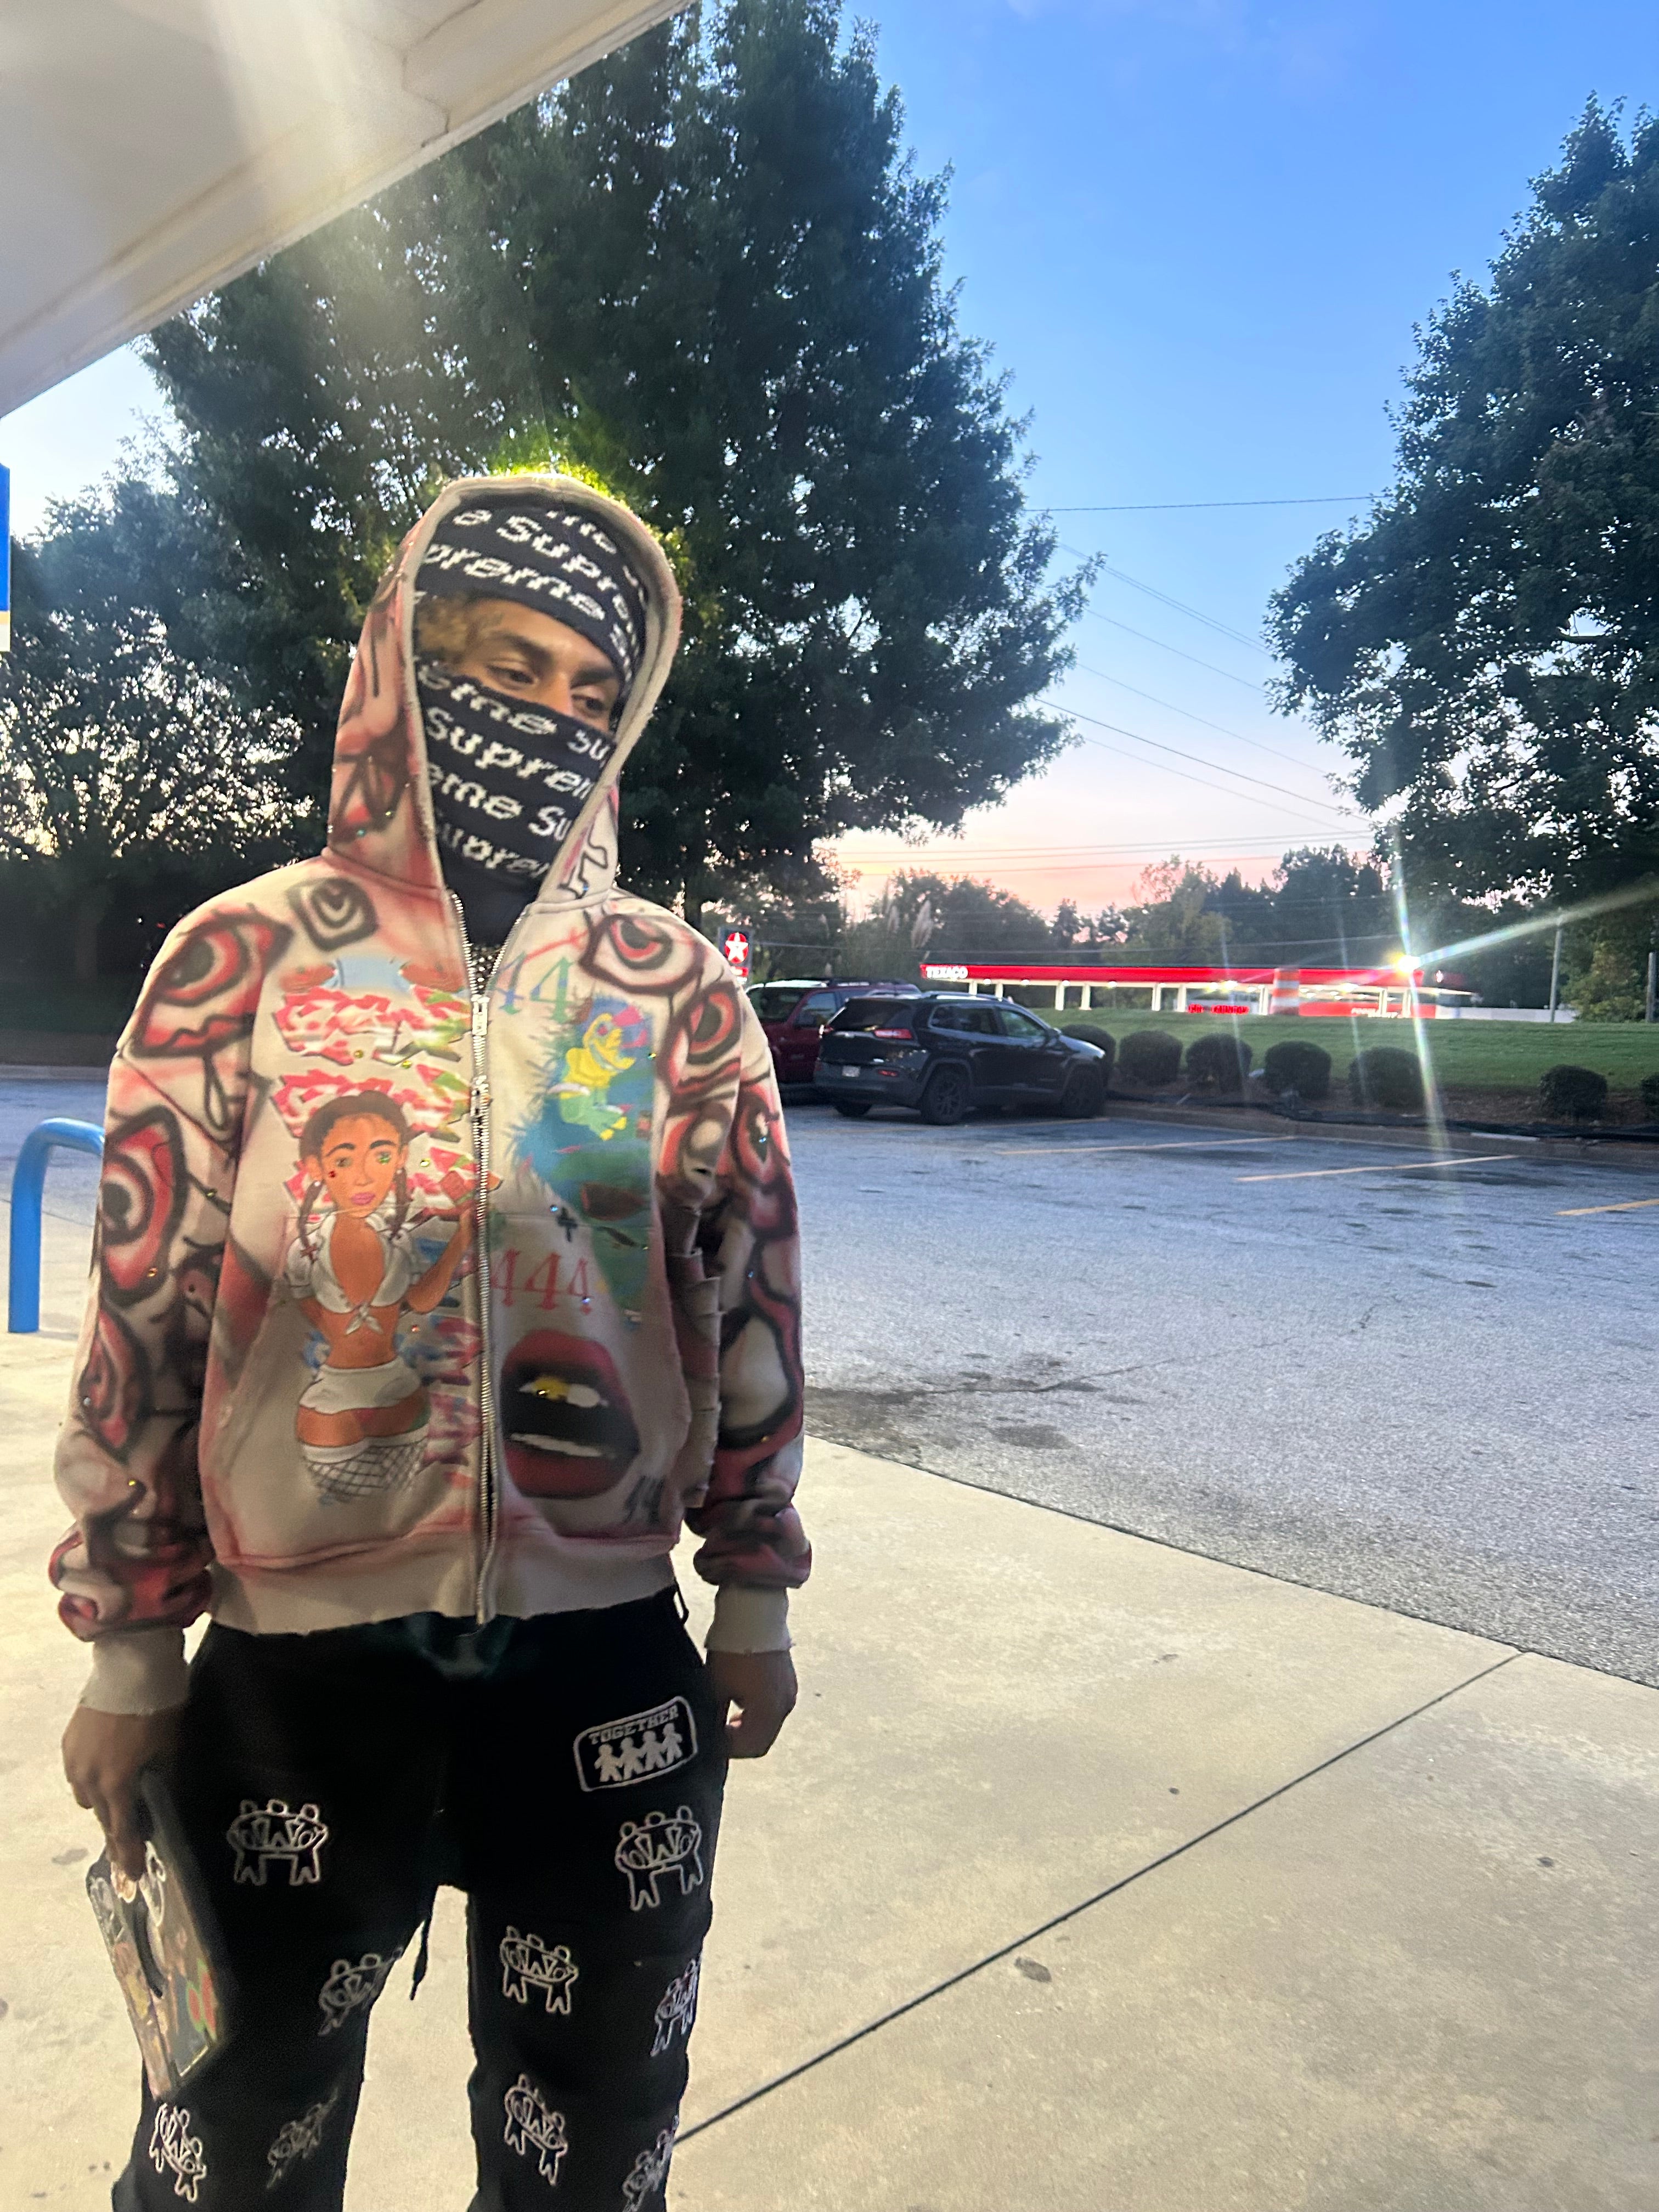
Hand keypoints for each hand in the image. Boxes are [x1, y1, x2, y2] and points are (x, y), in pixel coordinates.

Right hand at [62, 1706, 179, 1879]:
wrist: (130, 1666)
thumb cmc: (158, 1707)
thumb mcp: (170, 1747)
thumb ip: (164, 1780)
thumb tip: (164, 1802)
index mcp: (117, 1782)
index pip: (122, 1829)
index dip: (128, 1853)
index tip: (132, 1874)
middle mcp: (89, 1778)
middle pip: (102, 1816)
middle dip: (116, 1828)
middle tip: (129, 1839)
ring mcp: (74, 1760)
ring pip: (85, 1796)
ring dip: (102, 1801)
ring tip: (120, 1796)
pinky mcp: (68, 1743)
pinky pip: (77, 1773)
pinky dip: (91, 1778)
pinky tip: (105, 1769)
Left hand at [705, 1648, 796, 1758]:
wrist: (753, 1611)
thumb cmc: (733, 1651)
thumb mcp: (716, 1688)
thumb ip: (715, 1719)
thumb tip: (708, 1737)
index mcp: (771, 1711)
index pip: (752, 1747)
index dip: (728, 1750)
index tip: (709, 1744)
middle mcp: (786, 1705)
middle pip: (762, 1739)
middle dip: (738, 1741)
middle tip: (715, 1735)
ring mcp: (789, 1690)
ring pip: (767, 1723)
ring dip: (747, 1727)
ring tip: (724, 1719)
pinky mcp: (787, 1678)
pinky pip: (772, 1706)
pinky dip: (755, 1712)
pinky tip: (738, 1702)